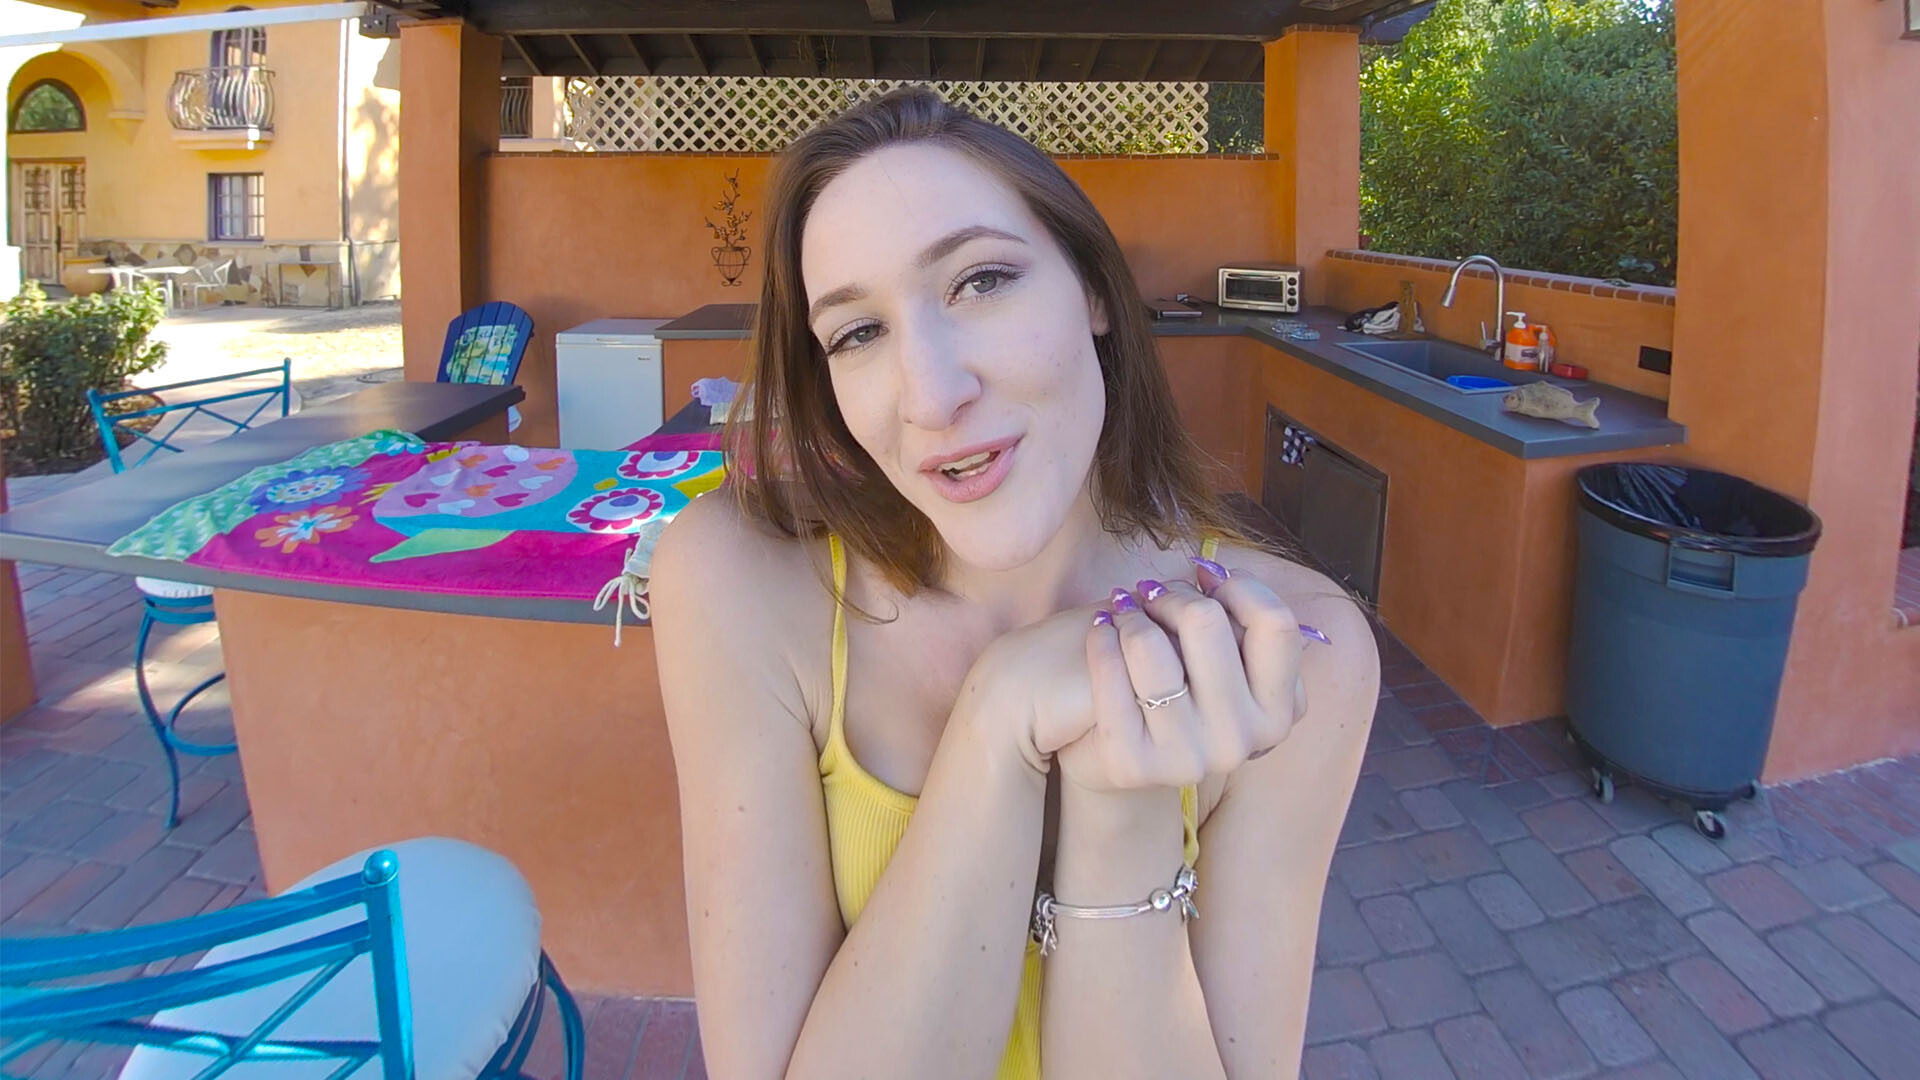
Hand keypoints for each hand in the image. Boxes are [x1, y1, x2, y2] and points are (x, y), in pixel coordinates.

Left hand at [1044, 560, 1312, 792]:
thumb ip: (1236, 621)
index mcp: (1276, 712)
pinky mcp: (1132, 765)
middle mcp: (1240, 741)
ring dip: (1131, 615)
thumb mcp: (1226, 662)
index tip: (1207, 578)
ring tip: (1123, 612)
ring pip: (1151, 645)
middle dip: (1173, 594)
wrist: (1125, 755)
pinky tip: (1100, 630)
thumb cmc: (1183, 690)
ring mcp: (1187, 758)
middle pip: (1206, 622)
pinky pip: (1109, 676)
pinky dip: (1101, 641)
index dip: (1239, 586)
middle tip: (1152, 593)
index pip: (1276, 624)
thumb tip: (1211, 573)